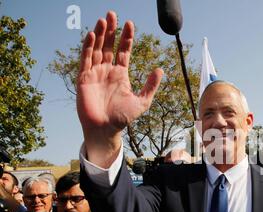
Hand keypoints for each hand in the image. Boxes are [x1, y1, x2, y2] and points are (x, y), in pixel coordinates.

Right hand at [77, 11, 162, 166]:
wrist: (106, 129)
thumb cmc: (123, 118)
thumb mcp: (142, 101)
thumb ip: (150, 86)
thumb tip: (160, 69)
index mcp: (120, 74)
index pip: (123, 51)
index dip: (126, 38)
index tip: (130, 24)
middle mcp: (107, 70)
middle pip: (109, 45)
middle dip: (111, 30)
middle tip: (113, 14)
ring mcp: (95, 73)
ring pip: (97, 49)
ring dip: (100, 34)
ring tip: (104, 20)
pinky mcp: (83, 78)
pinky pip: (85, 59)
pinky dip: (88, 47)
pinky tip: (93, 35)